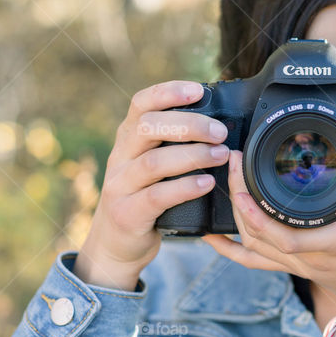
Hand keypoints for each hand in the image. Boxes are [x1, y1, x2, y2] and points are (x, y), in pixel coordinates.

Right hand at [75, 80, 230, 289]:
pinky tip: (207, 184)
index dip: (168, 92)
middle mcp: (120, 157)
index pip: (141, 103)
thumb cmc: (143, 198)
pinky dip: (185, 188)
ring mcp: (120, 186)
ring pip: (154, 162)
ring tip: (221, 155)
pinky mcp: (128, 213)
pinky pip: (157, 196)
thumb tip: (218, 125)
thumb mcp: (151, 165)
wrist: (114, 245)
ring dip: (193, 155)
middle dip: (189, 125)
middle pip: (148, 127)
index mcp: (128, 139)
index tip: (198, 90)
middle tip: (220, 132)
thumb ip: (172, 144)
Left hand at [203, 141, 335, 315]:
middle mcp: (310, 258)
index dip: (256, 214)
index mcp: (333, 242)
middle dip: (238, 199)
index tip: (242, 184)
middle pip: (258, 236)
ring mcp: (301, 266)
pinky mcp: (300, 268)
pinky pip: (258, 261)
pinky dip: (232, 250)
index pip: (284, 236)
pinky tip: (213, 238)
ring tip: (228, 182)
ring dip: (235, 217)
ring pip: (254, 247)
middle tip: (233, 163)